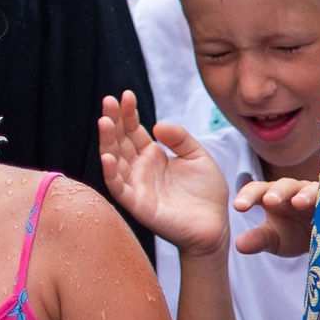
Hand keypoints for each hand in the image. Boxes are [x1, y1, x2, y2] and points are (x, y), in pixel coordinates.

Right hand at [98, 95, 229, 255]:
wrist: (215, 225)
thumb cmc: (206, 192)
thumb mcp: (198, 155)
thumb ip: (180, 138)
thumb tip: (156, 124)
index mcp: (153, 155)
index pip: (134, 130)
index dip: (128, 113)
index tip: (126, 95)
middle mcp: (140, 169)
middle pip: (120, 141)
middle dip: (113, 121)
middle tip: (108, 101)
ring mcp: (136, 186)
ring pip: (114, 161)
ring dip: (107, 142)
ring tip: (104, 121)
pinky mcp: (138, 204)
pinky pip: (119, 188)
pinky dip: (111, 173)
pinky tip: (108, 156)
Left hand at [234, 176, 318, 257]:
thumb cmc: (294, 233)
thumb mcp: (274, 239)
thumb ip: (258, 240)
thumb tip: (238, 245)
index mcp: (273, 196)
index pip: (257, 190)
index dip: (248, 195)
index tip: (239, 206)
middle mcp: (293, 190)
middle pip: (283, 185)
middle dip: (277, 192)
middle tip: (270, 201)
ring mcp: (316, 193)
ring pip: (310, 189)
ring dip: (304, 194)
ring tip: (299, 203)